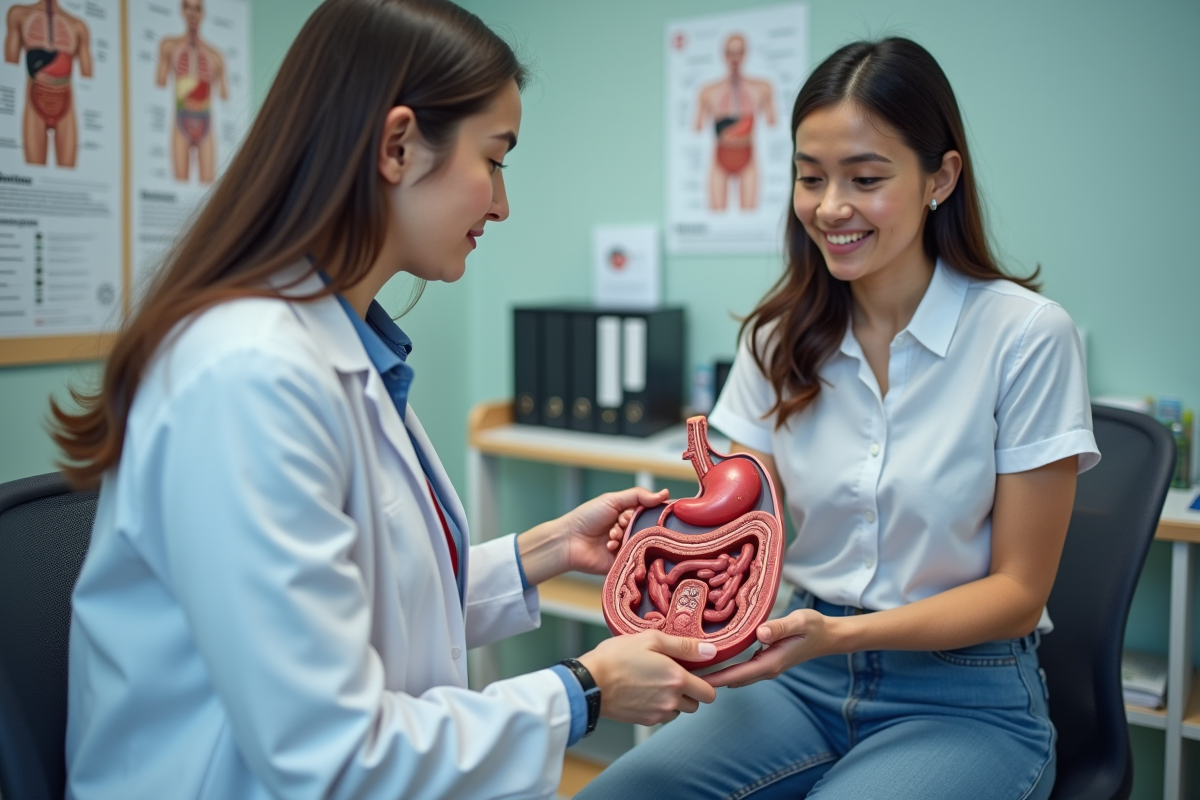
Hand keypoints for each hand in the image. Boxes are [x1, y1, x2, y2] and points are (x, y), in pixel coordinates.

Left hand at [563, 486, 668, 574]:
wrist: (569, 541)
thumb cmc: (588, 517)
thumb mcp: (612, 500)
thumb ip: (638, 496)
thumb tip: (665, 493)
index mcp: (628, 515)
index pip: (649, 514)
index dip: (646, 513)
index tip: (635, 514)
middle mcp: (629, 531)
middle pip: (647, 530)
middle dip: (633, 526)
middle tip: (622, 524)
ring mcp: (626, 547)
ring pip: (641, 544)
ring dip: (625, 538)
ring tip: (611, 536)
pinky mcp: (623, 563)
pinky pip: (634, 559)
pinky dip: (622, 550)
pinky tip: (610, 547)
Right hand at [578, 631, 717, 725]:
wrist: (589, 683)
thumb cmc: (616, 657)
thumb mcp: (651, 640)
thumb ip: (684, 646)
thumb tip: (710, 651)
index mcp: (676, 679)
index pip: (708, 693)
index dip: (705, 683)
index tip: (696, 674)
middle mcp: (671, 700)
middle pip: (695, 704)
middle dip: (689, 692)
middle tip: (672, 674)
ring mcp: (657, 713)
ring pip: (678, 711)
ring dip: (673, 700)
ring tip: (654, 682)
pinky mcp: (644, 720)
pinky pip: (661, 716)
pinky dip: (657, 707)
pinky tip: (643, 691)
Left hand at [703, 609, 836, 688]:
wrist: (828, 635)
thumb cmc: (814, 626)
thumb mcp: (799, 622)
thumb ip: (779, 628)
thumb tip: (759, 633)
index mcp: (771, 662)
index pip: (737, 674)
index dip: (714, 678)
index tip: (693, 679)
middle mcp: (766, 668)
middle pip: (732, 679)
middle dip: (709, 679)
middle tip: (683, 673)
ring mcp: (766, 666)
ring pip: (736, 675)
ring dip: (716, 674)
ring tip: (692, 669)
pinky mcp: (765, 660)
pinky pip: (741, 668)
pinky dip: (726, 667)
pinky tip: (712, 660)